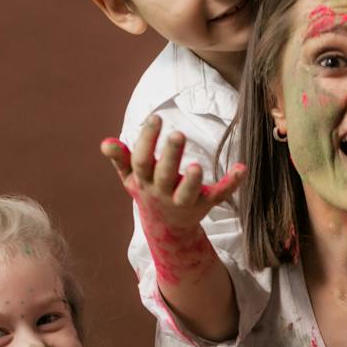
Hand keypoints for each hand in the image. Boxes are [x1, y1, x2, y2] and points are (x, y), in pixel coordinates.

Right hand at [102, 114, 244, 242]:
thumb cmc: (147, 190)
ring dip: (192, 181)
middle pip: (164, 175)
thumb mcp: (130, 177)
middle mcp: (162, 192)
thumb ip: (120, 158)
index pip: (142, 160)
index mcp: (143, 181)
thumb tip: (106, 143)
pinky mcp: (204, 205)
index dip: (147, 140)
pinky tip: (241, 168)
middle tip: (178, 134)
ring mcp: (183, 202)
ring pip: (187, 194)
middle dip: (170, 156)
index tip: (156, 118)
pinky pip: (218, 195)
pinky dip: (231, 184)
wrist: (165, 228)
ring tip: (196, 165)